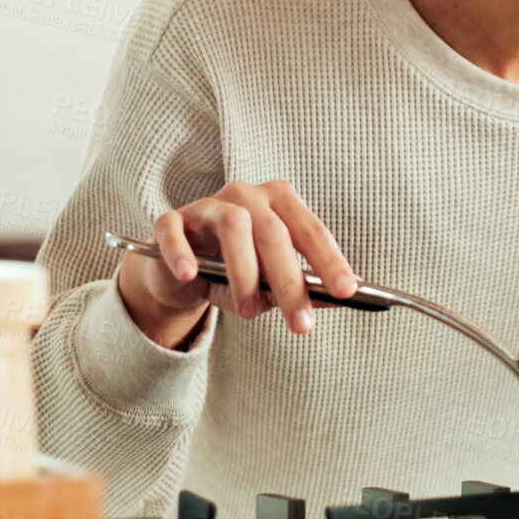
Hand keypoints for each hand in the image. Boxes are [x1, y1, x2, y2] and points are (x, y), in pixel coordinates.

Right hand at [115, 180, 358, 348]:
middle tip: (301, 322)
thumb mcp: (271, 284)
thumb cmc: (236, 273)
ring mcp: (208, 205)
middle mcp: (247, 195)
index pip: (311, 230)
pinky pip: (175, 231)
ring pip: (234, 225)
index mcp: (280, 203)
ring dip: (245, 272)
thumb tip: (337, 300)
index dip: (330, 261)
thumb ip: (303, 287)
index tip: (347, 292)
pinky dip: (182, 253)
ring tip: (250, 311)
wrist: (179, 274)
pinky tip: (190, 274)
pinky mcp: (171, 221)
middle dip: (290, 281)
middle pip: (275, 232)